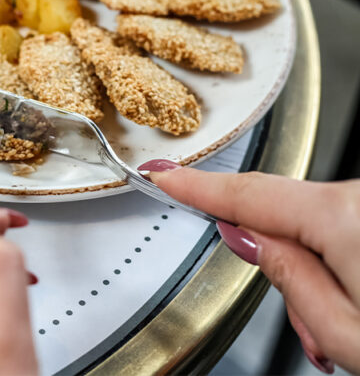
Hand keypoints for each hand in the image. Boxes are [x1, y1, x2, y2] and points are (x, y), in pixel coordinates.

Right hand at [139, 160, 359, 374]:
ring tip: (337, 328)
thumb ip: (285, 274)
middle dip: (281, 263)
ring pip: (317, 225)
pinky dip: (344, 265)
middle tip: (307, 321)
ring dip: (318, 273)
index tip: (163, 174)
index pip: (247, 194)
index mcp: (344, 218)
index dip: (196, 185)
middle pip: (286, 216)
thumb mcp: (343, 330)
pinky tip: (359, 302)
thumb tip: (246, 237)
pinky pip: (346, 226)